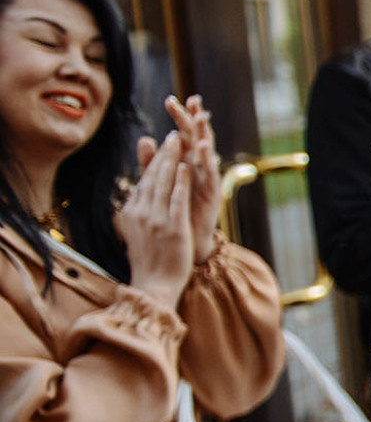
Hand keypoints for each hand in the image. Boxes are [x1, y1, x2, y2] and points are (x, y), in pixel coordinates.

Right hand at [115, 131, 194, 308]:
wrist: (153, 286)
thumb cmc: (149, 262)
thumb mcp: (137, 233)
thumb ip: (138, 213)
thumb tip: (136, 198)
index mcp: (132, 213)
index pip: (144, 181)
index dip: (154, 161)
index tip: (161, 145)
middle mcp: (141, 213)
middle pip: (153, 177)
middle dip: (163, 154)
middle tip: (172, 135)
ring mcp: (156, 220)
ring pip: (164, 183)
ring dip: (172, 160)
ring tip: (179, 141)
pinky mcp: (172, 227)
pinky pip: (177, 199)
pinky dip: (181, 181)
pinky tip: (187, 166)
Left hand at [163, 95, 221, 262]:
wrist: (186, 244)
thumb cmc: (176, 215)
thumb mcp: (162, 184)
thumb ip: (153, 162)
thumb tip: (145, 138)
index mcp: (186, 164)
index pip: (183, 135)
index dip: (180, 118)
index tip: (173, 98)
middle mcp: (199, 170)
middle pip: (197, 138)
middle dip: (194, 119)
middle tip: (193, 100)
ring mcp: (206, 181)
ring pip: (207, 153)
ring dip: (204, 134)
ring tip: (200, 116)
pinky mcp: (212, 194)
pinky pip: (209, 174)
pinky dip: (206, 160)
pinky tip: (201, 146)